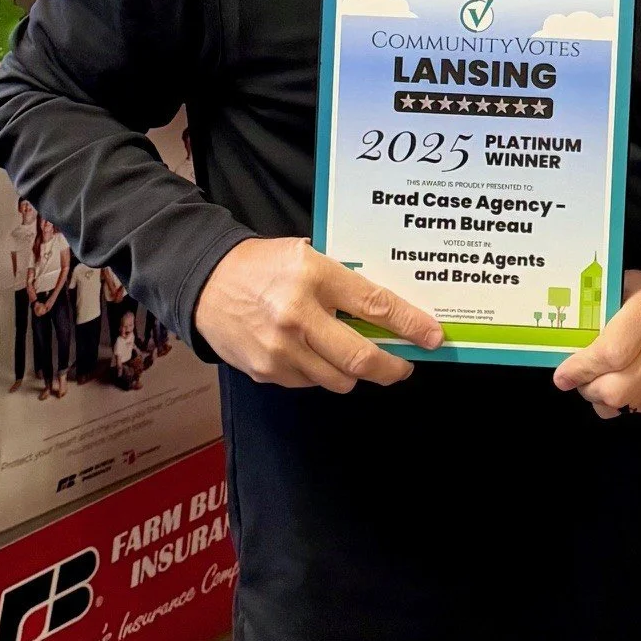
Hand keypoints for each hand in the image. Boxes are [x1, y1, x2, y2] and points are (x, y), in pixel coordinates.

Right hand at [194, 236, 442, 390]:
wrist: (206, 282)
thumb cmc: (265, 264)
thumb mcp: (308, 256)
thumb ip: (344, 282)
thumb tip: (389, 312)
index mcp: (315, 276)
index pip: (374, 305)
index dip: (410, 325)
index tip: (434, 338)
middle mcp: (298, 316)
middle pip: (360, 357)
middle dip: (392, 367)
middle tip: (404, 366)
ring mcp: (280, 349)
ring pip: (339, 379)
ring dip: (356, 373)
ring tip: (357, 358)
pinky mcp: (266, 372)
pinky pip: (310, 384)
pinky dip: (322, 374)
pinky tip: (316, 355)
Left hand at [552, 270, 640, 418]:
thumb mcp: (627, 285)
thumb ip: (598, 307)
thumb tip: (565, 337)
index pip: (611, 352)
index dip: (582, 368)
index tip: (563, 374)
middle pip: (614, 388)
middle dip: (586, 387)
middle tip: (577, 377)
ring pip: (622, 404)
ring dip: (600, 397)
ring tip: (597, 377)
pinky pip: (634, 409)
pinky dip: (618, 400)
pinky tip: (619, 380)